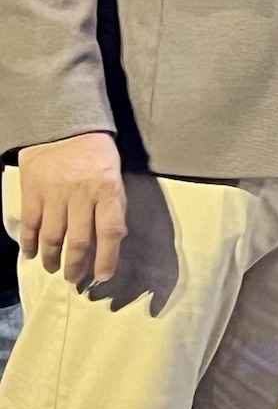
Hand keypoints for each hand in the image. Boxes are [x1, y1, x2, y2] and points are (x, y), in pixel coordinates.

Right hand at [17, 132, 125, 285]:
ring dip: (52, 258)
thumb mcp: (115, 175)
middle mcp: (81, 195)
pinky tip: (31, 255)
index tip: (104, 276)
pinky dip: (30, 244)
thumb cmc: (97, 154)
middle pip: (79, 240)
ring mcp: (54, 195)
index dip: (107, 258)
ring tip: (53, 269)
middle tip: (75, 279)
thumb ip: (114, 205)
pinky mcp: (32, 193)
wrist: (64, 128)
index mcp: (108, 190)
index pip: (110, 231)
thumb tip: (113, 238)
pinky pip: (31, 225)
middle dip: (77, 266)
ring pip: (52, 237)